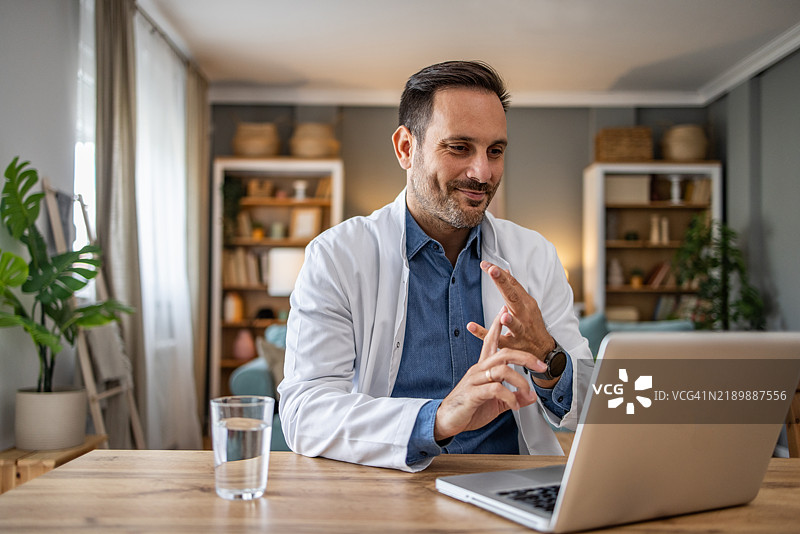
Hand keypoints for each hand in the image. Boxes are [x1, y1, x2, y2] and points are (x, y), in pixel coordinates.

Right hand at [433, 309, 546, 441]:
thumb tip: (530, 397)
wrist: (447, 421)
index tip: (504, 311)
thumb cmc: (469, 409)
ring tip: (527, 395)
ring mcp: (475, 380)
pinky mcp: (473, 393)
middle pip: (504, 353)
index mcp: (482, 368)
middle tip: (540, 365)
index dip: (497, 326)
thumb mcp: (495, 402)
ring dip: (521, 382)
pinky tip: (515, 405)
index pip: (490, 341)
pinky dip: (511, 397)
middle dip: (525, 357)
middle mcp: (478, 370)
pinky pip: (496, 389)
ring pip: (503, 370)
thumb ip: (513, 397)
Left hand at [467, 261, 557, 386]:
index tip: (486, 264)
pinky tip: (471, 326)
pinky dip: (484, 333)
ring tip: (503, 314)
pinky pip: (497, 340)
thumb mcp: (527, 304)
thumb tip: (505, 271)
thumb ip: (515, 289)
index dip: (500, 274)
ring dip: (509, 320)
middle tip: (493, 271)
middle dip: (503, 283)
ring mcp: (520, 331)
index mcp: (526, 303)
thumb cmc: (533, 324)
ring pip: (514, 325)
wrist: (543, 350)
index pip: (513, 284)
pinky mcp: (513, 346)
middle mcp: (524, 315)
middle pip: (514, 297)